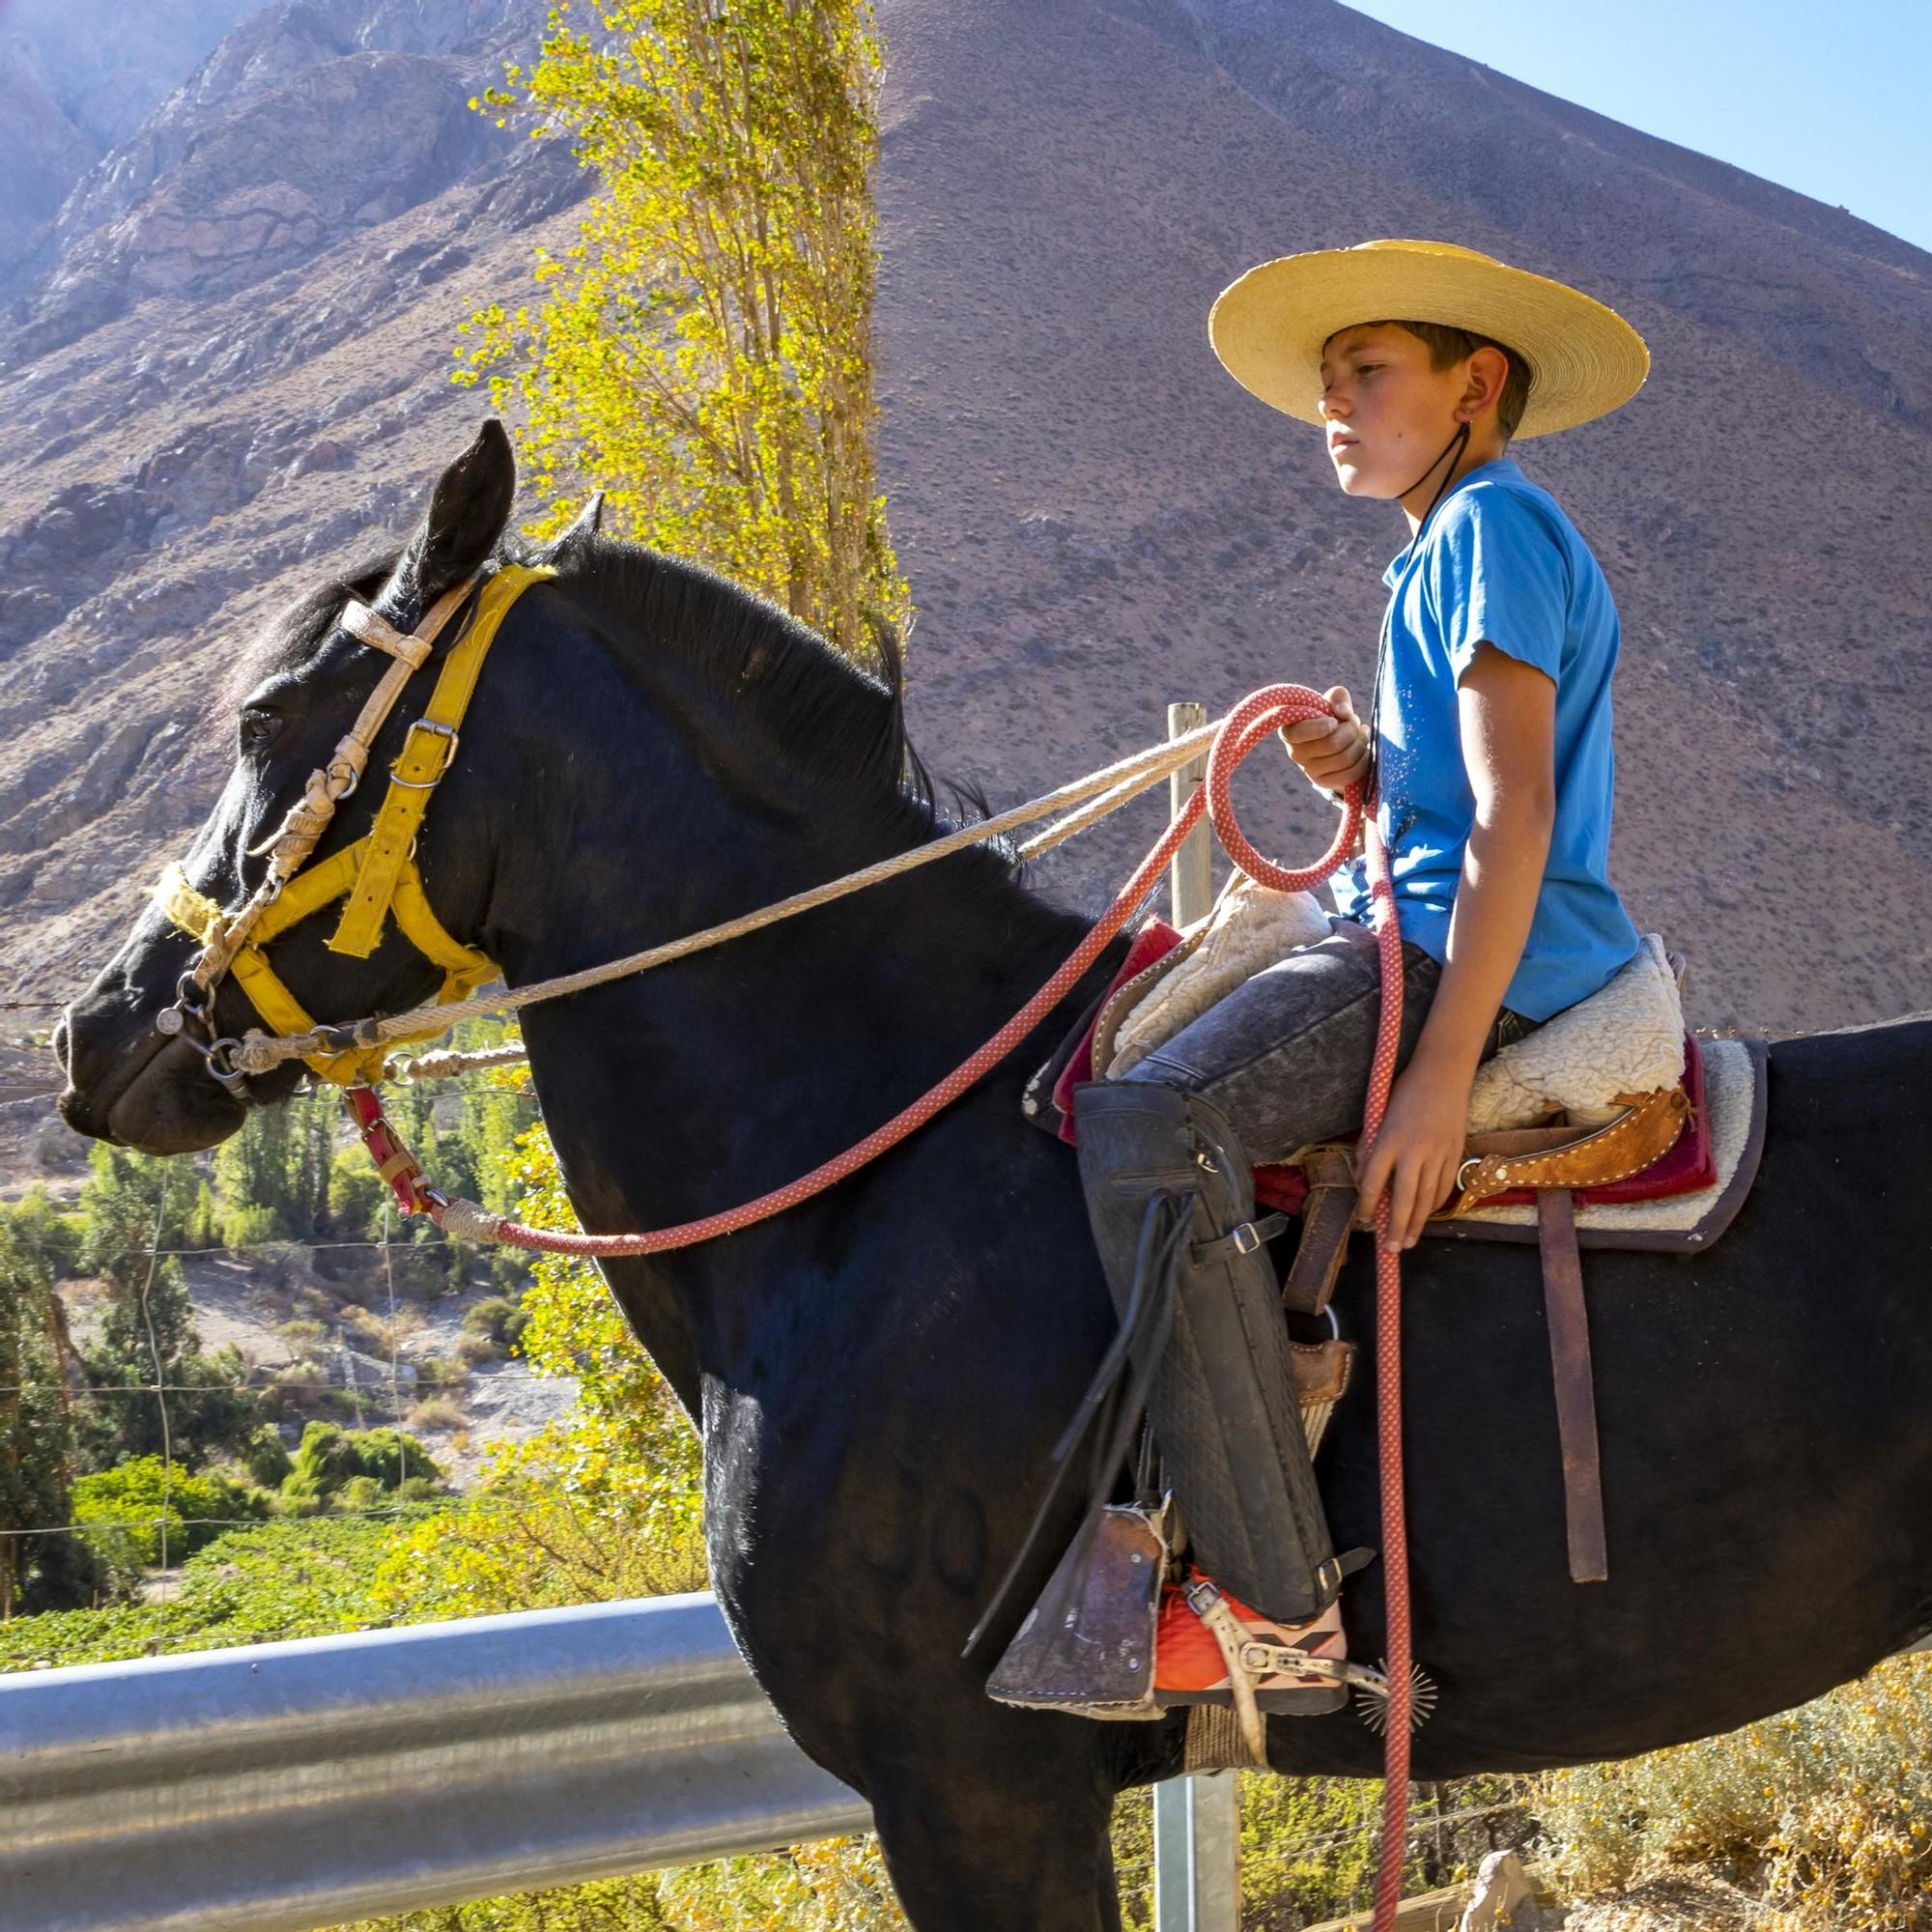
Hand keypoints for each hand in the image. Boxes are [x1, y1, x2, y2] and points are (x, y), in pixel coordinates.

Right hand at [1280, 685, 1369, 796]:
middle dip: (1351, 730)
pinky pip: (1351, 773)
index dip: (1323, 726)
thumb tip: (1342, 712)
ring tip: (1361, 734)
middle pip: (1332, 744)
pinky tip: (1364, 750)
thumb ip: (1338, 698)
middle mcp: (1295, 753)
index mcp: (1290, 730)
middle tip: (1354, 724)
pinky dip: (1364, 760)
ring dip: (1361, 743)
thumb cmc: (1331, 718)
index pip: (1301, 732)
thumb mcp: (1333, 703)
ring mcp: (1308, 770)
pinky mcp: (1323, 782)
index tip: (1334, 721)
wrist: (1335, 742)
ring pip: (1345, 758)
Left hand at [1354, 1052, 1473, 1251]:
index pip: (1372, 1182)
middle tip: (1392, 1249)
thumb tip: (1365, 1177)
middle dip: (1396, 1228)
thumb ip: (1371, 1148)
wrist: (1443, 1075)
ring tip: (1408, 1241)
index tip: (1364, 1220)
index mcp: (1388, 1140)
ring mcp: (1437, 1154)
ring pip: (1426, 1198)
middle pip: (1403, 1199)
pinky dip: (1434, 1205)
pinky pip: (1444, 1187)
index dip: (1366, 1205)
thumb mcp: (1378, 1116)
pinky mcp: (1455, 1154)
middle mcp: (1413, 1151)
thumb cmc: (1403, 1092)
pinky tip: (1425, 1215)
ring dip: (1417, 1223)